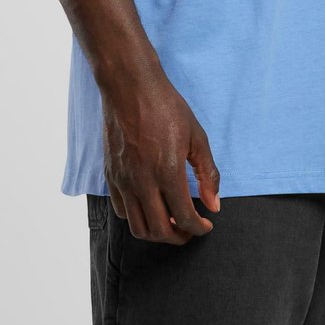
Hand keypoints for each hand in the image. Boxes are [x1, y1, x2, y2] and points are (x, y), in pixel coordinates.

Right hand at [100, 62, 220, 245]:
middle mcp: (142, 181)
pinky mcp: (111, 175)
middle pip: (159, 231)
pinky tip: (150, 206)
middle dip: (179, 237)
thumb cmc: (166, 107)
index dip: (198, 228)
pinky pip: (121, 211)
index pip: (184, 218)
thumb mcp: (196, 136)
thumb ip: (207, 173)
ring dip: (157, 233)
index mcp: (167, 171)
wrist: (131, 87)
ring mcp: (123, 180)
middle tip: (190, 229)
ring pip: (137, 228)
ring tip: (170, 223)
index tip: (206, 224)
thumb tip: (214, 204)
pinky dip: (137, 218)